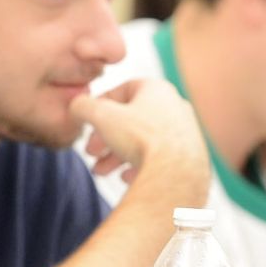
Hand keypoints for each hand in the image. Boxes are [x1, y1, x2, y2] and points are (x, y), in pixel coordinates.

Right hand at [70, 78, 208, 193]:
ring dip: (117, 156)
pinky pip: (159, 159)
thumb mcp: (101, 117)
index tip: (88, 123)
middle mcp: (175, 108)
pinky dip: (139, 166)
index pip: (122, 90)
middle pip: (131, 121)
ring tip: (101, 171)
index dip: (99, 106)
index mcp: (157, 89)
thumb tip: (76, 106)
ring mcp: (185, 133)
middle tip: (91, 153)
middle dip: (106, 138)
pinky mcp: (189, 156)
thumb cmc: (141, 139)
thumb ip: (83, 107)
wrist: (176, 174)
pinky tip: (126, 177)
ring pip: (143, 142)